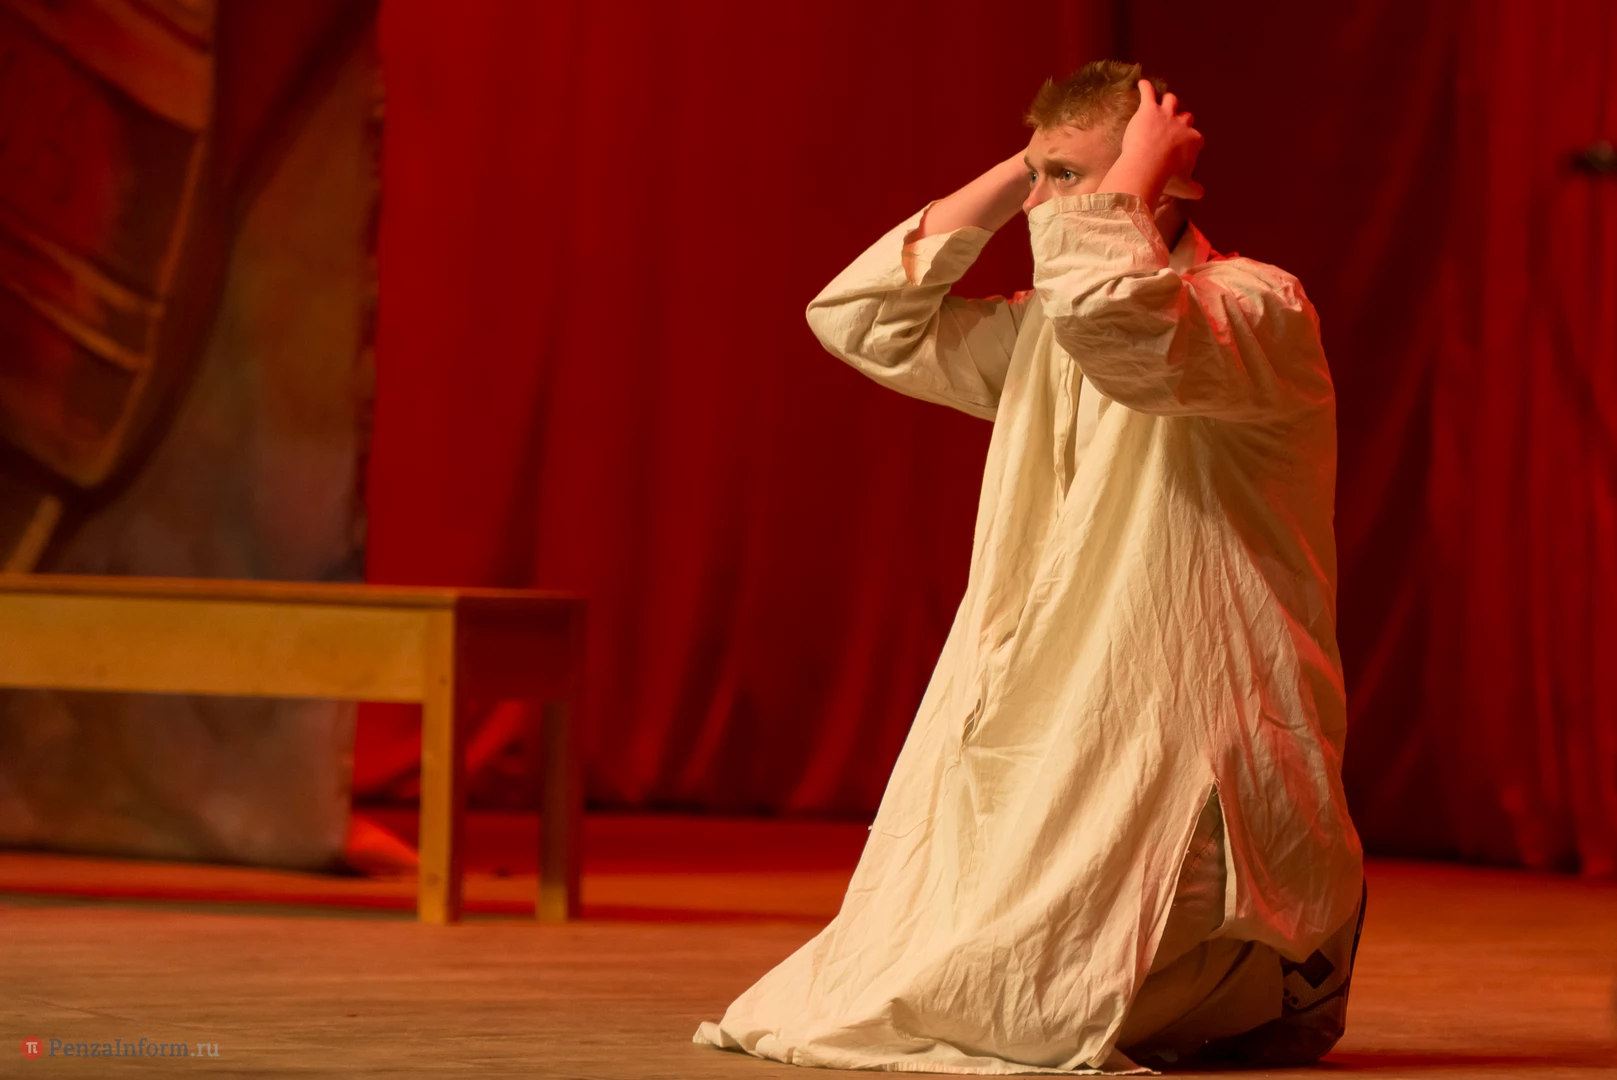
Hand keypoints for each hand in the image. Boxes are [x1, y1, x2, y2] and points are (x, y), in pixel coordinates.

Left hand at [1100, 80, 1204, 203]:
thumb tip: (1200, 193)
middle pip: (1185, 116)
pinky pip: (1148, 93)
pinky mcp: (1148, 110)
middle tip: (1174, 122)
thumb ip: (1193, 188)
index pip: (1195, 136)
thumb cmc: (1167, 177)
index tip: (1184, 145)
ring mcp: (1165, 115)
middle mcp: (1182, 124)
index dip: (1190, 140)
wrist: (1149, 165)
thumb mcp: (1184, 186)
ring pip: (1171, 100)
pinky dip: (1145, 87)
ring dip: (1167, 101)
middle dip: (1181, 119)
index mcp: (1194, 140)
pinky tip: (1141, 84)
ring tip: (1162, 100)